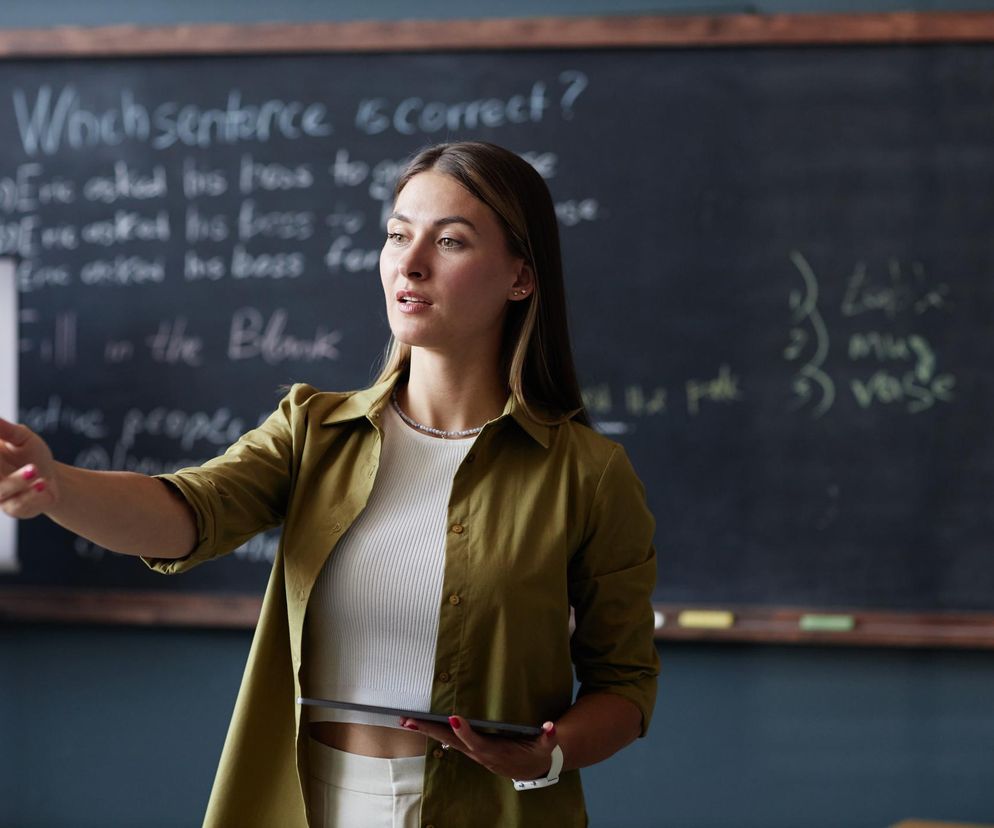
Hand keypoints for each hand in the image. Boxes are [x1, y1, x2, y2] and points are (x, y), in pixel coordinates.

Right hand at [0, 418, 57, 517]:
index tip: (1, 444)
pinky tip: (43, 485)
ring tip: (34, 470)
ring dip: (17, 481)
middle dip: (9, 477)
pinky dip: (32, 495)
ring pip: (2, 490)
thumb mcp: (21, 437)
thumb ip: (6, 429)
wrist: (53, 480)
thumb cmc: (32, 455)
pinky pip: (20, 504)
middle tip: (29, 466)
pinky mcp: (15, 509)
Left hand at [399, 714, 558, 780]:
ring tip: (406, 721)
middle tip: (408, 721)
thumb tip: (551, 727)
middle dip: (430, 731)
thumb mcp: (545, 746)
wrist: (533, 768)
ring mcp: (473, 752)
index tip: (454, 718)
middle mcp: (480, 753)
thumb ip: (548, 737)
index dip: (466, 732)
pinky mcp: (471, 749)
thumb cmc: (538, 753)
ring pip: (446, 741)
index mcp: (496, 752)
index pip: (477, 742)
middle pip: (451, 742)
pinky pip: (449, 740)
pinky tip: (420, 725)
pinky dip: (434, 732)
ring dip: (426, 731)